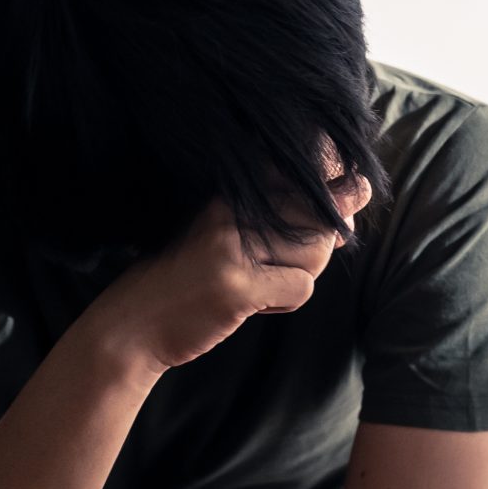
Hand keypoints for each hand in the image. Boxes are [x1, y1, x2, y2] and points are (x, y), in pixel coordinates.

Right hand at [86, 172, 373, 372]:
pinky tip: (253, 303)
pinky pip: (302, 287)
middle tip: (276, 265)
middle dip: (317, 248)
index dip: (339, 189)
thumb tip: (353, 204)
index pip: (310, 168)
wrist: (134, 320)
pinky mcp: (237, 283)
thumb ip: (287, 214)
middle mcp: (233, 204)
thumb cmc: (193, 276)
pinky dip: (287, 303)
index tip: (340, 197)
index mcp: (234, 185)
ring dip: (298, 277)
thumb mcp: (233, 229)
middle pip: (322, 215)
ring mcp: (234, 243)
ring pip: (317, 252)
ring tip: (258, 284)